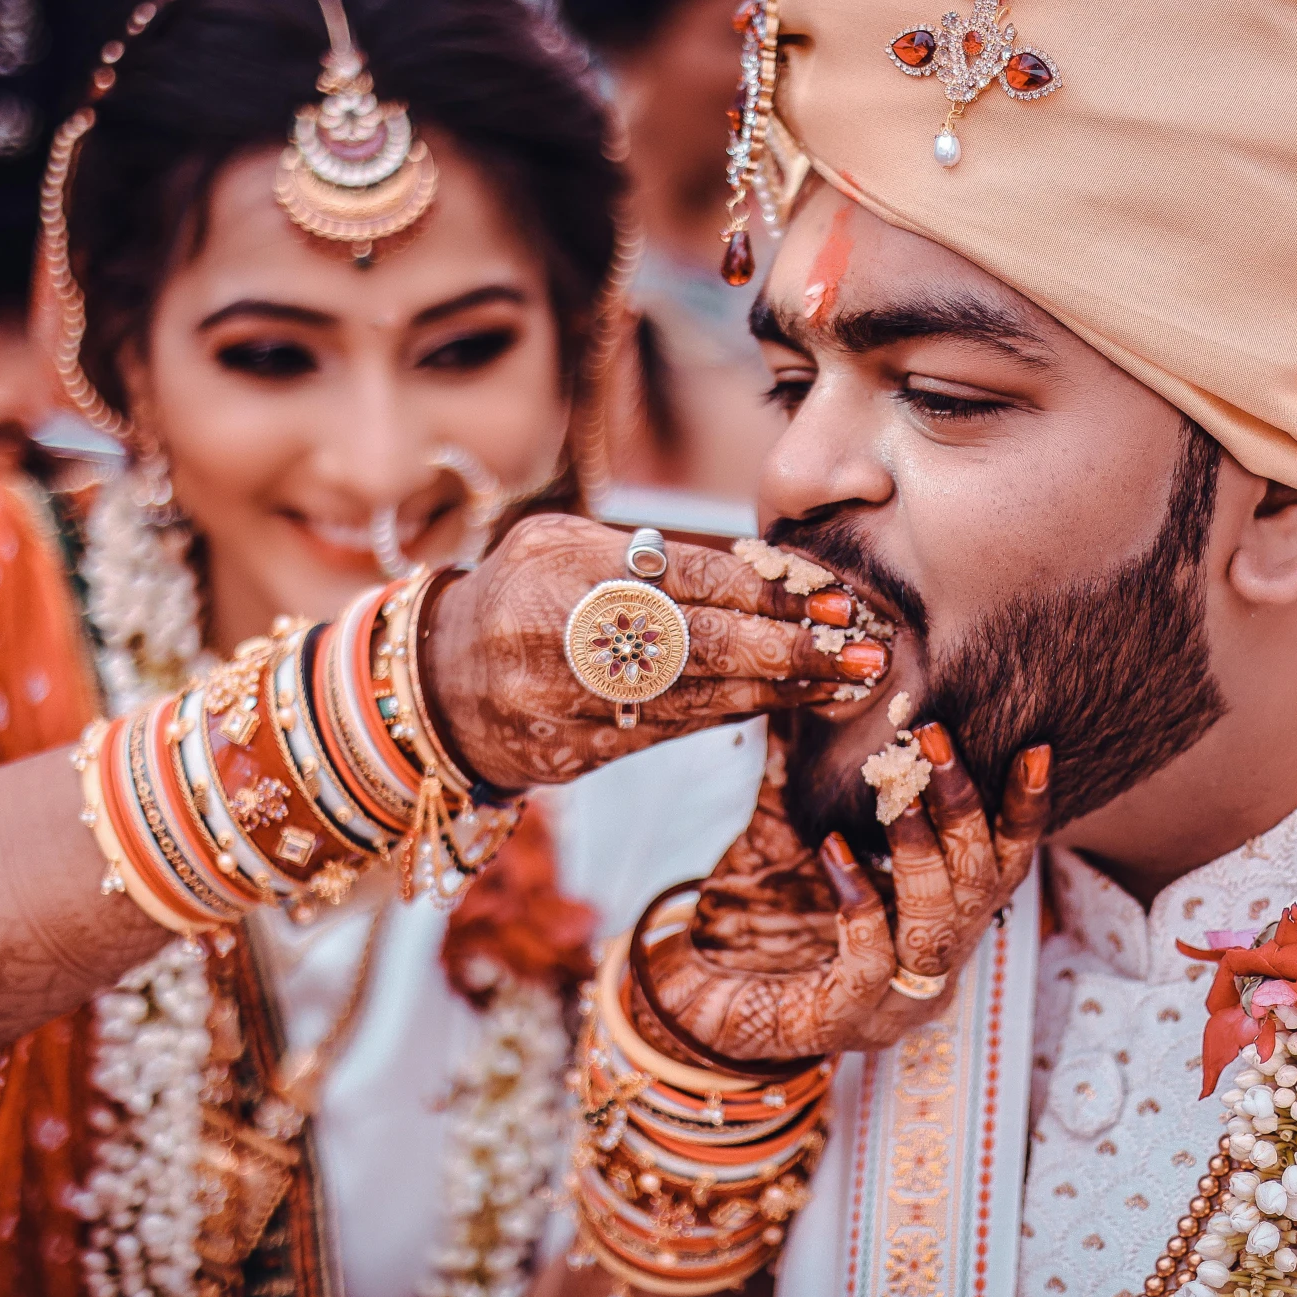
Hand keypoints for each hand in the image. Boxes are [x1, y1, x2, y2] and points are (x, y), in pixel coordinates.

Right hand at [424, 515, 889, 787]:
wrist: (435, 683)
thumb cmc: (521, 595)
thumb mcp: (561, 545)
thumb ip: (639, 553)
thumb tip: (747, 567)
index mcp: (563, 565)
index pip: (684, 576)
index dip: (764, 589)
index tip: (830, 597)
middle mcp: (559, 632)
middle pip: (697, 643)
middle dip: (789, 647)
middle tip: (861, 650)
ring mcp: (563, 700)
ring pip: (693, 697)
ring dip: (778, 690)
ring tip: (844, 679)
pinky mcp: (572, 751)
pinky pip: (670, 734)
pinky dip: (735, 717)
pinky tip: (786, 704)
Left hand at [634, 723, 1050, 1061]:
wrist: (694, 1000)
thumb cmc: (759, 916)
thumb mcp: (797, 832)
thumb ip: (820, 773)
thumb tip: (825, 683)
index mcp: (937, 921)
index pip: (1001, 864)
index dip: (1025, 810)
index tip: (1036, 747)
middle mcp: (931, 966)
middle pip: (978, 887)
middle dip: (964, 810)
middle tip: (937, 741)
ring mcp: (893, 1002)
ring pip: (937, 926)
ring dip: (923, 852)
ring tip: (898, 795)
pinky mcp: (843, 1022)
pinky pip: (869, 962)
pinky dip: (860, 904)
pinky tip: (834, 853)